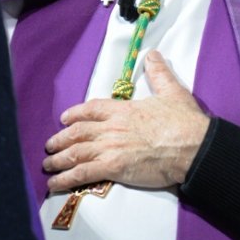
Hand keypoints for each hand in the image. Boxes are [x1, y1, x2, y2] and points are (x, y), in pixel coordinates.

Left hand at [42, 50, 209, 191]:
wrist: (192, 146)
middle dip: (60, 139)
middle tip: (49, 145)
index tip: (64, 118)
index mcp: (122, 109)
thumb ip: (159, 74)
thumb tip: (153, 56)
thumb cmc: (184, 122)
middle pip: (77, 132)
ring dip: (58, 159)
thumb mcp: (172, 91)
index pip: (90, 109)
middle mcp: (111, 127)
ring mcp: (110, 147)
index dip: (74, 113)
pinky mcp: (113, 167)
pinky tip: (55, 184)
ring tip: (47, 165)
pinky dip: (65, 178)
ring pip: (75, 152)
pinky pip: (82, 173)